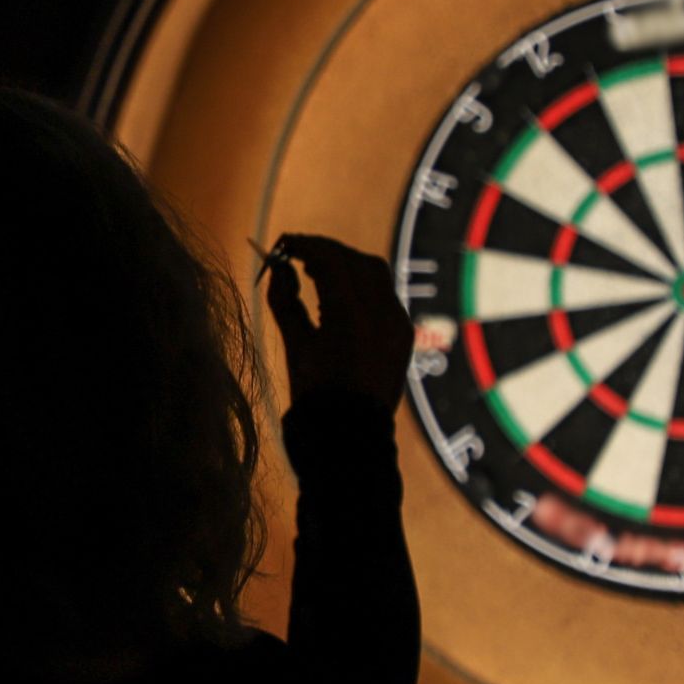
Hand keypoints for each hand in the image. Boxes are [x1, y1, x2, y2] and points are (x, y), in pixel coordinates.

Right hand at [264, 233, 413, 410]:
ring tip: (317, 273)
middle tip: (299, 255)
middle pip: (356, 261)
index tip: (285, 244)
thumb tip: (278, 268)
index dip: (305, 246)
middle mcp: (381, 313)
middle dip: (327, 253)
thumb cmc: (315, 395)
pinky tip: (341, 297)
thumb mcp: (295, 345)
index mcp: (349, 314)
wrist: (350, 438)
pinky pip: (385, 295)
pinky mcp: (404, 334)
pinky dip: (363, 286)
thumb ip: (284, 300)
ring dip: (347, 266)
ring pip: (375, 274)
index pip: (330, 259)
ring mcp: (398, 323)